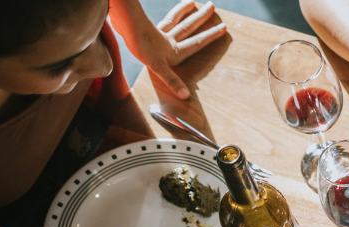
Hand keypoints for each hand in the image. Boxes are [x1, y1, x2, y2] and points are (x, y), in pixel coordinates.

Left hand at [111, 0, 227, 100]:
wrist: (125, 26)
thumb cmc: (141, 46)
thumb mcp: (157, 67)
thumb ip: (172, 80)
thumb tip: (186, 95)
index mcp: (175, 50)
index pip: (197, 43)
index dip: (210, 36)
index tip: (223, 28)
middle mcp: (170, 40)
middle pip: (189, 27)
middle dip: (202, 18)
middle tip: (212, 7)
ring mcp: (158, 32)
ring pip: (176, 21)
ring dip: (185, 12)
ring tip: (192, 3)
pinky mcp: (146, 27)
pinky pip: (161, 20)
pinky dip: (165, 15)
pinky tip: (168, 12)